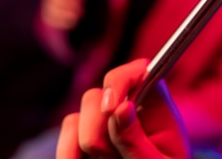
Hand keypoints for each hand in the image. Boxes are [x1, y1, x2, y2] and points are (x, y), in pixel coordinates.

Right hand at [57, 58, 190, 158]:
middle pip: (95, 96)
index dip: (120, 81)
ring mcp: (103, 124)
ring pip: (74, 119)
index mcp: (155, 108)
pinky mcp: (83, 142)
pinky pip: (65, 140)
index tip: (110, 109)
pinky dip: (69, 154)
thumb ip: (136, 140)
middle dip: (96, 129)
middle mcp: (126, 108)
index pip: (139, 71)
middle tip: (112, 157)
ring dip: (86, 146)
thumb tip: (121, 107)